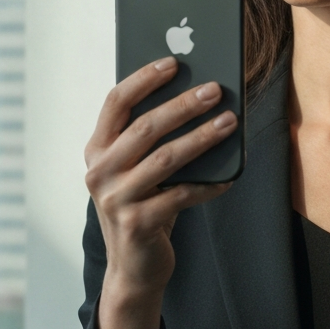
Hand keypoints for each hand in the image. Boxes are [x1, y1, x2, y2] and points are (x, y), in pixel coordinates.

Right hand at [84, 57, 237, 328]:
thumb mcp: (137, 170)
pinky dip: (209, 183)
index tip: (174, 61)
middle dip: (183, 105)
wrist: (134, 267)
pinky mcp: (137, 224)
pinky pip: (181, 196)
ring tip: (230, 121)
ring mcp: (116, 200)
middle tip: (216, 89)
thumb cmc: (144, 204)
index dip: (144, 79)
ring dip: (202, 137)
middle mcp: (100, 172)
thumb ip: (151, 139)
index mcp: (97, 150)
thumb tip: (197, 95)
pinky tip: (231, 174)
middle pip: (145, 127)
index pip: (116, 103)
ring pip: (166, 158)